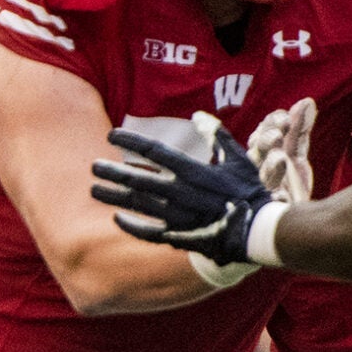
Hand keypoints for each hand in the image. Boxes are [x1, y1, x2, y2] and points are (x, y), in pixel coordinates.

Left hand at [92, 123, 279, 265]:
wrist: (257, 231)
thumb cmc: (249, 192)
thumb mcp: (237, 158)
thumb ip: (217, 135)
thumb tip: (198, 115)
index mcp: (194, 171)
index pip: (154, 152)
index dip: (131, 142)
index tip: (112, 135)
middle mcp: (181, 193)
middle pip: (138, 180)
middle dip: (113, 172)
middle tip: (93, 166)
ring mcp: (177, 216)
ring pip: (138, 205)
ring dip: (114, 197)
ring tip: (94, 190)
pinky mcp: (179, 235)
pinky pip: (148, 231)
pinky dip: (132, 225)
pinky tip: (117, 218)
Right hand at [244, 98, 317, 205]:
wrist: (293, 220)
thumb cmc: (287, 182)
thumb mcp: (294, 153)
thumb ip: (299, 129)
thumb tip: (307, 101)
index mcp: (263, 150)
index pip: (264, 130)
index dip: (272, 123)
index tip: (285, 119)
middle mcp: (260, 167)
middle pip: (258, 149)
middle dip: (266, 140)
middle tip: (278, 134)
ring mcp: (264, 187)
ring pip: (263, 173)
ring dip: (270, 165)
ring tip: (280, 158)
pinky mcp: (272, 207)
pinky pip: (272, 198)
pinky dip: (275, 194)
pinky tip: (282, 191)